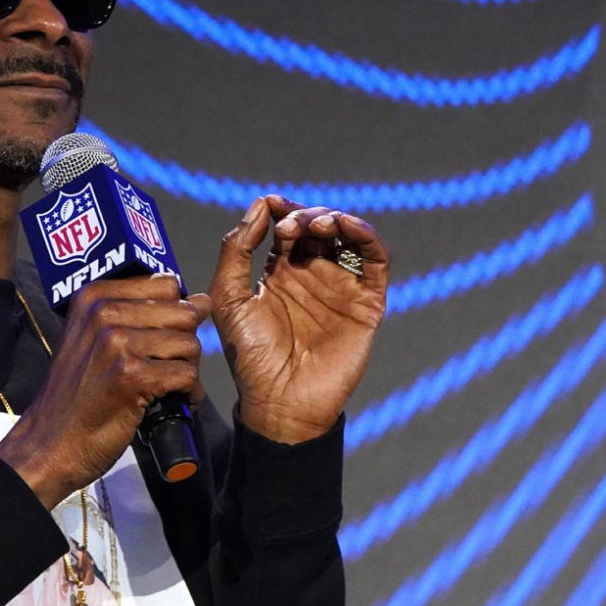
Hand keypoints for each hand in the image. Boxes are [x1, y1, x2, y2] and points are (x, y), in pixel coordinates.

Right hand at [0, 275, 207, 508]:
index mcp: (94, 295)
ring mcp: (117, 342)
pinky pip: (187, 375)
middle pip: (183, 313)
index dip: (174, 314)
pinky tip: (170, 402)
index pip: (167, 284)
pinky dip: (188, 394)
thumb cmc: (78, 393)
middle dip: (183, 343)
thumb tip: (202, 300)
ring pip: (189, 345)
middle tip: (163, 368)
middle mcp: (104, 312)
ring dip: (187, 370)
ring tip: (165, 386)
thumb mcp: (95, 338)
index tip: (158, 340)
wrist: (51, 441)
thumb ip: (142, 314)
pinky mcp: (131, 376)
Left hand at [196, 195, 389, 443]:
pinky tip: (350, 228)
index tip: (273, 205)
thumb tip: (260, 206)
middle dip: (306, 215)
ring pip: (348, 237)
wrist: (280, 400)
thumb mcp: (228, 298)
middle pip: (318, 226)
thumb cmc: (250, 356)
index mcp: (279, 272)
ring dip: (337, 220)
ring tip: (321, 223)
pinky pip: (376, 262)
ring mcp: (340, 287)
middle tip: (292, 226)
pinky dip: (368, 238)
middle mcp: (312, 275)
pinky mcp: (367, 302)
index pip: (287, 227)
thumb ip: (236, 251)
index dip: (282, 211)